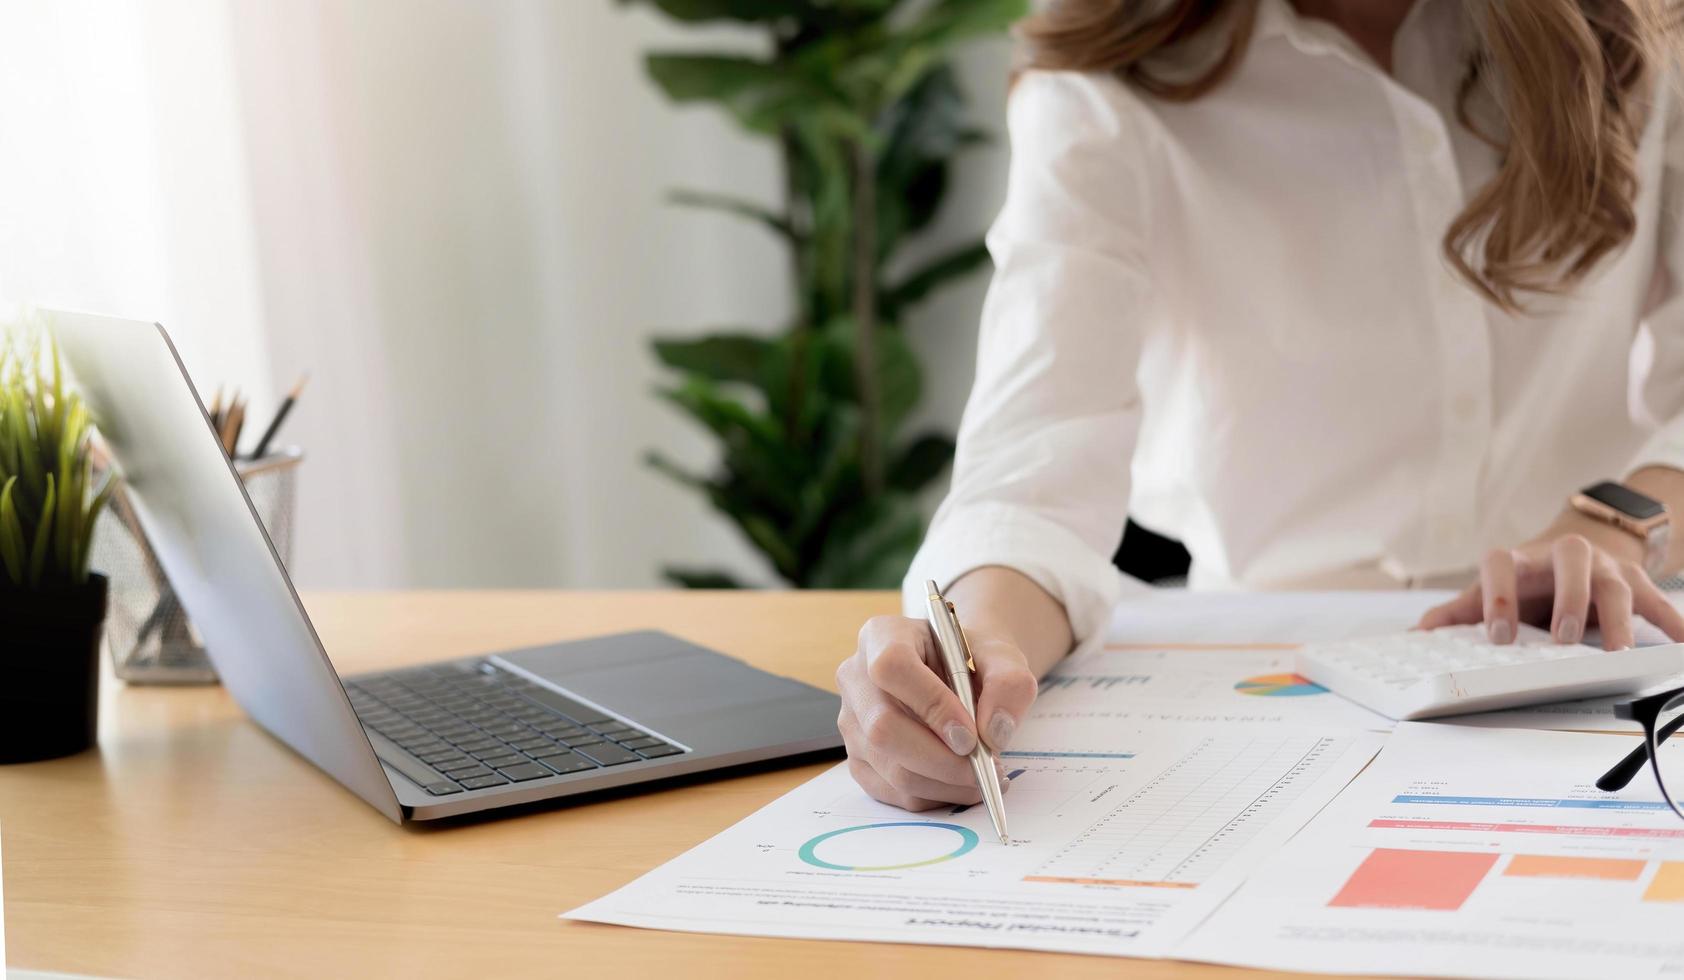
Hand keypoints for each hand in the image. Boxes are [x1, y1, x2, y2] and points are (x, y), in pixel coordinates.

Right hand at [835, 615, 1036, 810]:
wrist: (958, 675)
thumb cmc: (973, 661)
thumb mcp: (1003, 657)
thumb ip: (1008, 685)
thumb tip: (992, 732)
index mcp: (883, 635)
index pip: (892, 667)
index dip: (931, 705)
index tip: (970, 734)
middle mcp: (856, 677)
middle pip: (882, 727)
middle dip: (940, 759)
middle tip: (984, 768)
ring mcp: (852, 721)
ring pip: (889, 766)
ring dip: (943, 783)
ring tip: (983, 777)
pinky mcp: (859, 757)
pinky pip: (891, 790)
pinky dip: (932, 795)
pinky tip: (959, 782)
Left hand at [1418, 519, 1683, 649]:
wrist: (1574, 551)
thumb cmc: (1527, 580)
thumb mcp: (1492, 591)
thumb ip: (1458, 612)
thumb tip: (1417, 634)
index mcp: (1521, 559)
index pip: (1502, 562)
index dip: (1498, 595)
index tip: (1499, 635)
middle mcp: (1564, 557)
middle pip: (1572, 562)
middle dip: (1570, 598)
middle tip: (1564, 638)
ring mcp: (1605, 568)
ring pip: (1617, 585)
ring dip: (1619, 618)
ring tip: (1619, 654)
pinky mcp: (1638, 583)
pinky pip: (1660, 602)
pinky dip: (1674, 622)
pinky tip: (1682, 643)